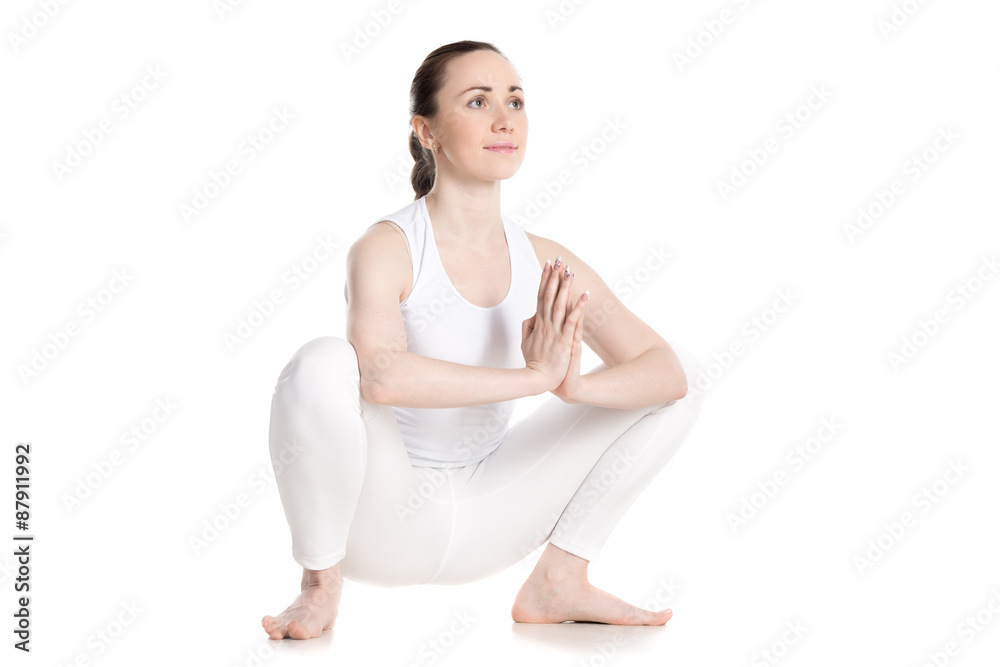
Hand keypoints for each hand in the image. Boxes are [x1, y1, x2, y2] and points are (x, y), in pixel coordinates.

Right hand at [520, 257, 588, 391]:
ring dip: (565, 287)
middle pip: (550, 296)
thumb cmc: (534, 363)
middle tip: (558, 260)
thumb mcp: (525, 343)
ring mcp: (555, 332)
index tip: (547, 265)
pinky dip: (579, 307)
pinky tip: (584, 295)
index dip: (544, 280)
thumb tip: (530, 316)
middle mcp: (546, 324)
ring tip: (570, 272)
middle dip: (554, 277)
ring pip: (560, 304)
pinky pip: (573, 320)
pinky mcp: (564, 341)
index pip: (541, 296)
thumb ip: (527, 327)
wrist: (538, 380)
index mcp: (537, 324)